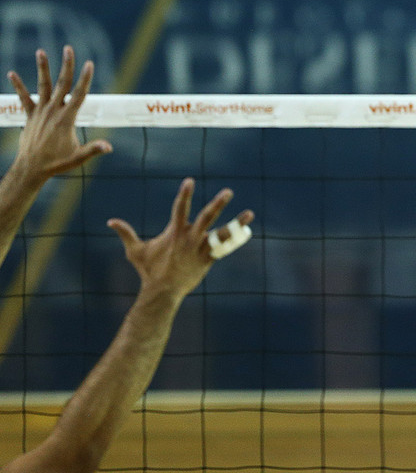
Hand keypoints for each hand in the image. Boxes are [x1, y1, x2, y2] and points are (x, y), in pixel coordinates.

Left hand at [6, 46, 111, 180]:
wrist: (31, 168)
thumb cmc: (57, 163)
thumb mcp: (78, 158)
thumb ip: (93, 150)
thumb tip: (109, 147)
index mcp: (67, 119)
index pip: (79, 94)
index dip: (85, 78)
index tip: (89, 63)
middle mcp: (53, 111)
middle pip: (62, 83)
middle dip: (66, 65)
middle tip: (68, 49)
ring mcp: (40, 112)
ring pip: (43, 85)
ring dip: (42, 68)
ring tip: (41, 51)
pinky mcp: (30, 116)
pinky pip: (24, 98)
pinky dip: (18, 86)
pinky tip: (12, 73)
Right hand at [106, 178, 255, 299]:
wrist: (162, 291)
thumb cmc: (149, 270)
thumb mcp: (135, 251)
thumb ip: (126, 234)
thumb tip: (110, 221)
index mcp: (175, 232)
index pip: (180, 208)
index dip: (185, 194)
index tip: (190, 180)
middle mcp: (190, 237)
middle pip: (206, 217)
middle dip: (218, 203)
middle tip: (229, 191)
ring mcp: (201, 248)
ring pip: (222, 233)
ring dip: (236, 223)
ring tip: (250, 213)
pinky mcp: (209, 259)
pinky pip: (224, 248)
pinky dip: (235, 240)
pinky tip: (247, 232)